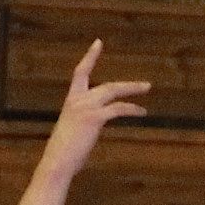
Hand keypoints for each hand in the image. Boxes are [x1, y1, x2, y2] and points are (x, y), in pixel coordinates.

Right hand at [41, 39, 149, 181]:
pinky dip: (132, 109)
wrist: (57, 162)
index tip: (98, 43)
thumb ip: (82, 123)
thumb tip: (91, 127)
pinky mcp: (94, 117)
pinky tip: (141, 112)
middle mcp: (78, 100)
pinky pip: (118, 108)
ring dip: (132, 90)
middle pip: (107, 85)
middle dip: (127, 84)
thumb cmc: (62, 153)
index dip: (90, 57)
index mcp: (71, 101)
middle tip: (145, 85)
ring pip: (114, 91)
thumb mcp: (72, 131)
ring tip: (147, 89)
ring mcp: (86, 107)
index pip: (80, 73)